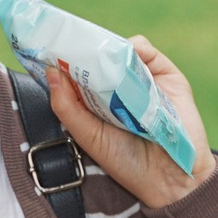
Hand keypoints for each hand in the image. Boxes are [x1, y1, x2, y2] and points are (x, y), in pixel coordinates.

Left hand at [45, 35, 214, 211]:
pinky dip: (133, 47)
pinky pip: (144, 50)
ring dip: (105, 49)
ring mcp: (140, 78)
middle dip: (81, 49)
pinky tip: (125, 59)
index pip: (75, 73)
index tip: (47, 49)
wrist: (170, 175)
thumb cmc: (126, 161)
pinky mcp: (164, 74)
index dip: (62, 61)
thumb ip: (66, 107)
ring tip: (95, 57)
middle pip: (95, 57)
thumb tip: (51, 72)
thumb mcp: (88, 135)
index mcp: (95, 102)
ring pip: (118, 50)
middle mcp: (116, 88)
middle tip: (67, 41)